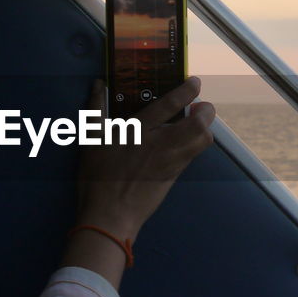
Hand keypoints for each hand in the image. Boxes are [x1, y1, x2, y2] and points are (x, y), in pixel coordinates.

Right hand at [74, 76, 214, 242]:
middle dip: (207, 112)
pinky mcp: (173, 177)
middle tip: (202, 106)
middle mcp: (160, 145)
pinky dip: (194, 146)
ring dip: (204, 129)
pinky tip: (184, 143)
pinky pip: (191, 157)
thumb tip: (97, 84)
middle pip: (198, 125)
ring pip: (201, 142)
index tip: (194, 82)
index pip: (169, 105)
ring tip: (198, 124)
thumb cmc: (97, 176)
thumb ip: (95, 109)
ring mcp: (170, 163)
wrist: (110, 214)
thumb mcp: (91, 140)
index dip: (186, 91)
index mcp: (139, 131)